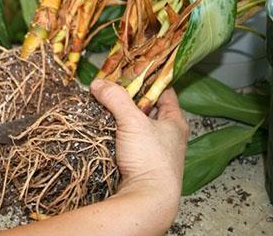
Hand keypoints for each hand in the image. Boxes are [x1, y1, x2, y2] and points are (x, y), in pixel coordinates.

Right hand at [90, 80, 188, 224]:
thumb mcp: (133, 122)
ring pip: (137, 127)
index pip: (165, 92)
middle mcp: (168, 136)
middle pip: (148, 109)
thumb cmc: (150, 158)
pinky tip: (105, 130)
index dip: (150, 80)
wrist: (147, 199)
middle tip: (112, 88)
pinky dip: (118, 135)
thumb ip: (116, 99)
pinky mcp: (142, 164)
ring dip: (122, 118)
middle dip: (130, 99)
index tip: (132, 71)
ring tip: (104, 106)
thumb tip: (98, 83)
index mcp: (175, 122)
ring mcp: (156, 151)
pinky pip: (129, 142)